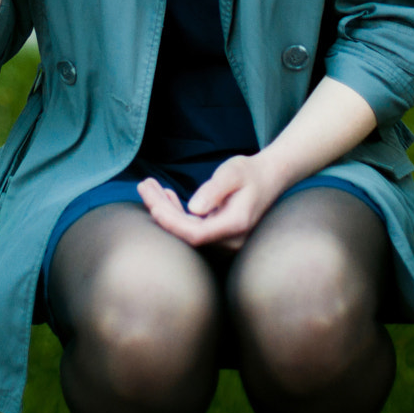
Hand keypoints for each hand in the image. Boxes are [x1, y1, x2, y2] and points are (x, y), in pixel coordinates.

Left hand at [138, 154, 288, 251]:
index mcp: (234, 225)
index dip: (171, 222)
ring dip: (165, 210)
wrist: (270, 177)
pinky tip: (166, 195)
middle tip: (143, 185)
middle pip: (187, 233)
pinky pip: (192, 228)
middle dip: (161, 210)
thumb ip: (214, 190)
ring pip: (187, 231)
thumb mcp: (232, 173)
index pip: (195, 233)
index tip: (152, 203)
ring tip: (148, 186)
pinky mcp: (218, 235)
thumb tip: (193, 208)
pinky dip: (176, 213)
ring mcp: (225, 241)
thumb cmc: (251, 172)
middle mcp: (230, 240)